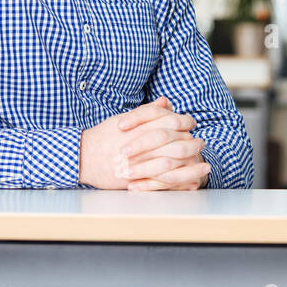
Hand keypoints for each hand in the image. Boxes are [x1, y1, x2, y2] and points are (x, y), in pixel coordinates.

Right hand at [78, 96, 206, 189]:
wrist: (81, 157)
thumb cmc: (103, 136)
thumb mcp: (124, 119)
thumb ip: (147, 111)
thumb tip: (166, 102)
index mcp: (139, 127)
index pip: (169, 122)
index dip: (184, 122)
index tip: (192, 124)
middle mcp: (141, 144)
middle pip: (175, 143)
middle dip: (192, 144)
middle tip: (202, 144)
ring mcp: (139, 163)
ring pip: (172, 164)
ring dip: (191, 166)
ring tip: (204, 166)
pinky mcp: (136, 179)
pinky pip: (162, 182)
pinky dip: (180, 183)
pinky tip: (191, 183)